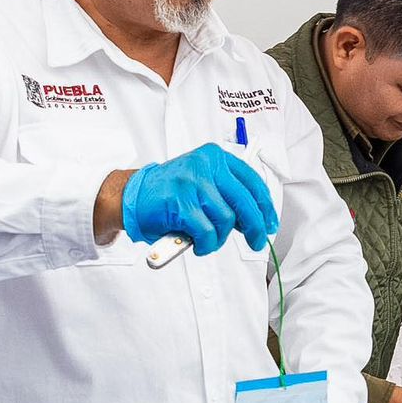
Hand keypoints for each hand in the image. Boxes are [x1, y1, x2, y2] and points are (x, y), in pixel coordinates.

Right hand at [121, 143, 277, 254]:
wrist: (131, 195)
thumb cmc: (169, 193)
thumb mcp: (202, 182)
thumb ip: (227, 194)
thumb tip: (256, 219)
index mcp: (215, 157)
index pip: (252, 182)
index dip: (265, 206)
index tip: (270, 222)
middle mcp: (206, 165)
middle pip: (245, 201)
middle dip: (255, 227)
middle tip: (257, 242)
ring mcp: (193, 182)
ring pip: (226, 219)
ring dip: (220, 238)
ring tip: (208, 241)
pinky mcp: (181, 202)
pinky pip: (207, 232)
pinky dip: (207, 244)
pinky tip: (199, 244)